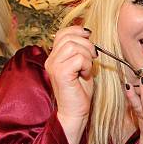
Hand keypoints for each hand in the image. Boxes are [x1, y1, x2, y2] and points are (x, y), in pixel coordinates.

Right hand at [45, 26, 96, 143]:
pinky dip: (86, 65)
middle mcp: (51, 59)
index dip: (77, 31)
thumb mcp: (81, 66)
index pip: (62, 33)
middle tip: (92, 58)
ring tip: (87, 68)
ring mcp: (54, 66)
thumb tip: (87, 34)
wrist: (75, 111)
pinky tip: (85, 74)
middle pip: (69, 37)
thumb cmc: (80, 91)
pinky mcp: (60, 73)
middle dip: (86, 45)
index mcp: (54, 56)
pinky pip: (78, 58)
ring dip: (86, 56)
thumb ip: (81, 51)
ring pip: (74, 46)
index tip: (89, 38)